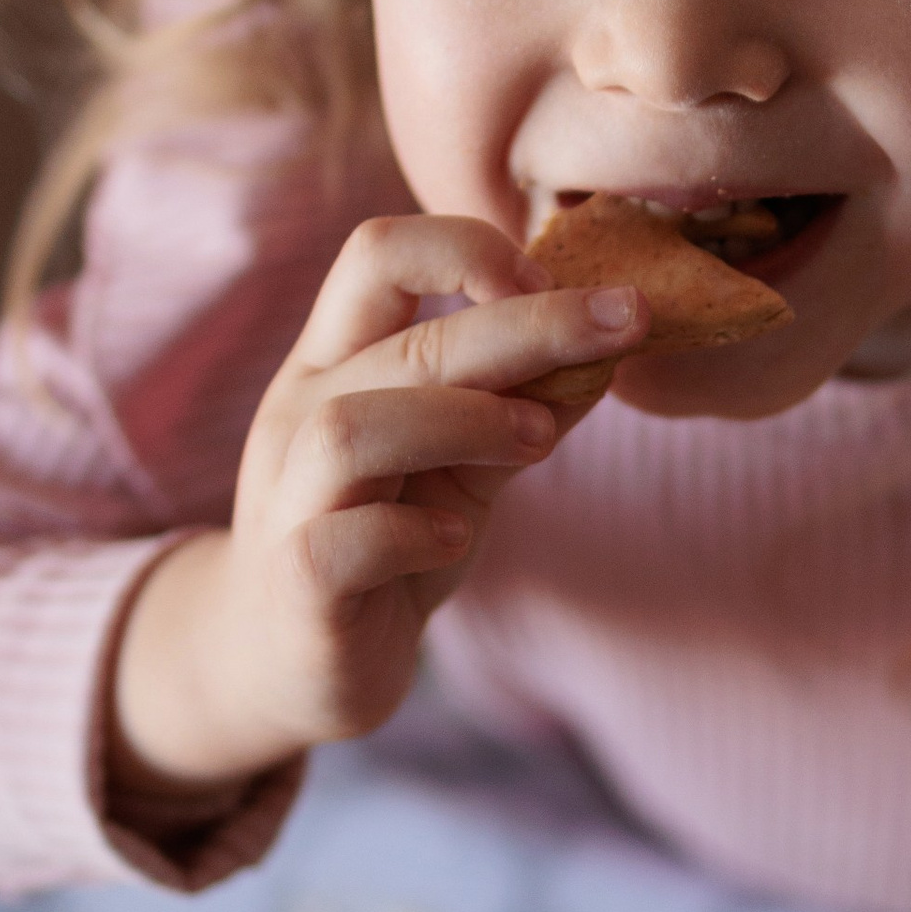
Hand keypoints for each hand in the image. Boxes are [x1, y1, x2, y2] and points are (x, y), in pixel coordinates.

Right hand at [109, 213, 643, 788]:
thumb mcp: (462, 468)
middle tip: (626, 322)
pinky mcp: (299, 583)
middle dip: (528, 323)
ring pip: (352, 428)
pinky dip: (410, 533)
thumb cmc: (381, 547)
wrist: (285, 662)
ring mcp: (290, 500)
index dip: (470, 249)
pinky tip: (457, 539)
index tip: (559, 285)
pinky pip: (341, 541)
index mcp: (335, 364)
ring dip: (465, 420)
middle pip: (403, 341)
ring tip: (541, 441)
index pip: (379, 253)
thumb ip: (519, 407)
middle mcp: (300, 415)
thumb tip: (611, 348)